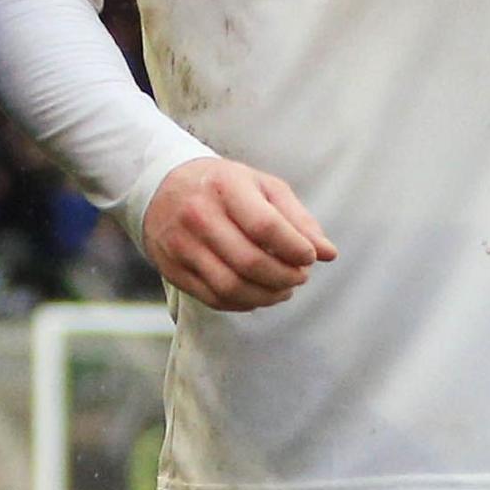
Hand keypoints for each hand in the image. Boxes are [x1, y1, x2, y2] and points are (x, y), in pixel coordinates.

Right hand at [141, 159, 337, 311]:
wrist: (160, 186)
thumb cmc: (224, 186)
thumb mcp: (262, 186)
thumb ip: (298, 218)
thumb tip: (329, 254)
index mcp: (226, 187)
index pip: (266, 226)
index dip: (295, 248)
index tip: (309, 257)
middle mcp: (199, 216)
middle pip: (250, 262)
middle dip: (285, 277)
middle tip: (300, 277)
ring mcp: (182, 245)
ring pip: (231, 287)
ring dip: (267, 296)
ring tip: (283, 289)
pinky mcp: (173, 269)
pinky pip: (213, 298)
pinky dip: (243, 304)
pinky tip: (258, 295)